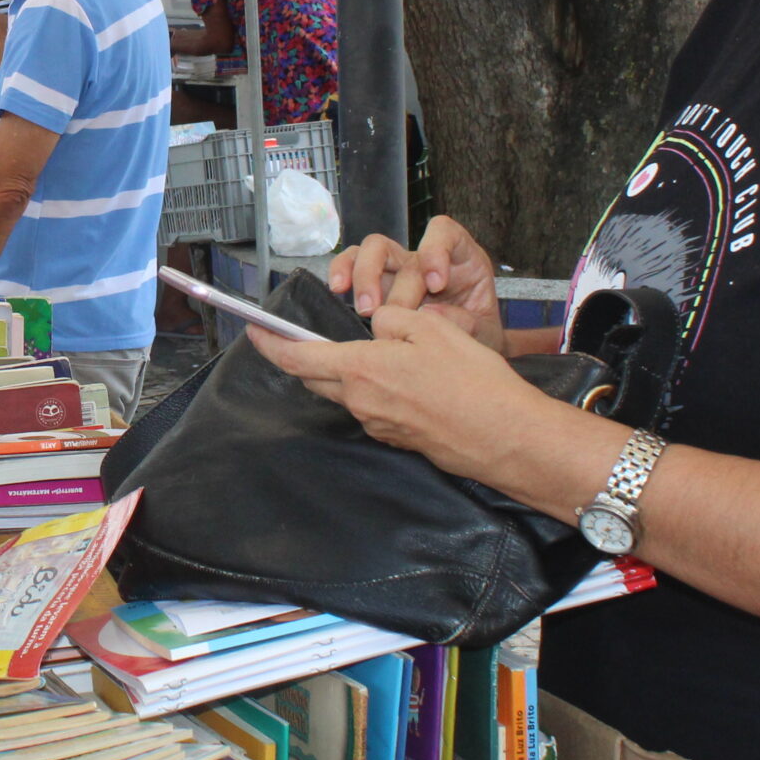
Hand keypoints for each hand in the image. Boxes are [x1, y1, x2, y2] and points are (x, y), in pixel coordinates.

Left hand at [244, 303, 558, 483]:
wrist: (505, 437)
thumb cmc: (473, 382)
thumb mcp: (432, 328)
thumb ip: (393, 321)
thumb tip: (377, 327)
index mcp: (361, 370)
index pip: (297, 358)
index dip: (270, 344)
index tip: (254, 331)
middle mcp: (360, 402)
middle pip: (316, 378)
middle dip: (306, 358)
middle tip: (305, 339)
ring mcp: (377, 425)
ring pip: (346, 392)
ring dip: (348, 373)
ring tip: (378, 354)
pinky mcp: (397, 438)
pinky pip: (373, 408)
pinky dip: (376, 390)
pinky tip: (407, 380)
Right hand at [327, 215, 505, 351]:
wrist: (467, 359)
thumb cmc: (479, 337)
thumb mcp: (486, 334)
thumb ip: (466, 322)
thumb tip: (431, 313)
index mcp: (460, 258)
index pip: (444, 232)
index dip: (435, 250)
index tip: (436, 284)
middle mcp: (424, 259)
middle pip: (399, 249)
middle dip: (391, 283)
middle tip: (387, 314)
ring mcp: (397, 271)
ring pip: (370, 251)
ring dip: (363, 276)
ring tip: (364, 309)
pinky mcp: (377, 286)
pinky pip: (351, 266)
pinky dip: (341, 273)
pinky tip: (338, 292)